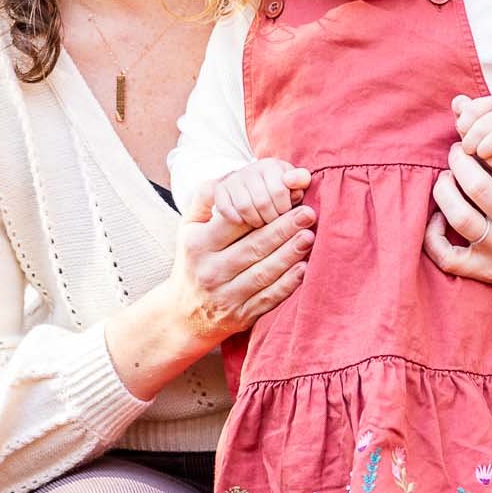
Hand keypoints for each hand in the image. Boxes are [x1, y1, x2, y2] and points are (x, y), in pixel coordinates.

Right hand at [165, 182, 316, 347]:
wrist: (183, 314)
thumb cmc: (193, 261)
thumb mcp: (187, 229)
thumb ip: (203, 199)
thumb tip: (226, 176)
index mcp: (198, 245)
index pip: (233, 223)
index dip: (260, 209)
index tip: (285, 197)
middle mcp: (210, 271)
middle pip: (252, 247)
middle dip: (283, 229)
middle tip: (307, 213)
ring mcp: (226, 296)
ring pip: (263, 273)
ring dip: (289, 254)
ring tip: (309, 236)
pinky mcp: (241, 316)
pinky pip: (268, 298)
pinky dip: (287, 284)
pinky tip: (304, 268)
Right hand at [211, 158, 309, 228]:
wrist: (252, 182)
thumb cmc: (279, 187)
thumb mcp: (294, 182)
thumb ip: (300, 180)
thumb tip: (291, 180)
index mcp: (271, 166)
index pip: (279, 191)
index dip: (284, 208)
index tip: (287, 215)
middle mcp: (250, 169)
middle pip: (262, 202)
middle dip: (271, 218)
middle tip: (274, 223)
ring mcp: (233, 179)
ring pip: (244, 207)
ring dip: (255, 220)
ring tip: (261, 224)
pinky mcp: (220, 189)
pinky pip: (225, 207)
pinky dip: (235, 218)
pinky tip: (243, 222)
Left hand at [423, 112, 491, 297]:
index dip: (485, 141)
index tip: (479, 141)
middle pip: (477, 185)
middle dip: (459, 160)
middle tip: (457, 152)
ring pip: (459, 217)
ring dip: (443, 189)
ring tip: (446, 176)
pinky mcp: (486, 271)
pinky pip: (447, 257)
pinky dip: (433, 236)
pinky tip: (437, 218)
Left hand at [451, 94, 491, 162]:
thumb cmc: (484, 150)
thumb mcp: (470, 134)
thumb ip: (463, 117)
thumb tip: (459, 103)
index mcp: (491, 106)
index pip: (480, 103)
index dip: (469, 114)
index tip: (462, 129)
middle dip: (478, 131)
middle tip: (468, 148)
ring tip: (482, 153)